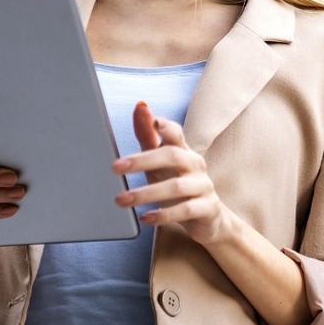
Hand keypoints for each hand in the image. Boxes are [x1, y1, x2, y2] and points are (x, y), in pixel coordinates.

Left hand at [113, 101, 229, 245]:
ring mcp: (204, 187)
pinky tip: (145, 218)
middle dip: (142, 160)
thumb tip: (140, 107)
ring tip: (122, 200)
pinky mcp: (208, 208)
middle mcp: (196, 165)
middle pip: (173, 156)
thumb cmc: (178, 185)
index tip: (154, 121)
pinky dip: (164, 215)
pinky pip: (186, 210)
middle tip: (115, 167)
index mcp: (184, 151)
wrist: (207, 218)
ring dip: (146, 193)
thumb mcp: (160, 163)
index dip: (166, 127)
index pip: (176, 134)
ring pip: (177, 186)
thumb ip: (148, 137)